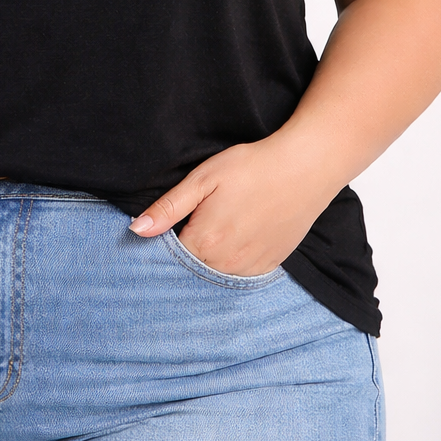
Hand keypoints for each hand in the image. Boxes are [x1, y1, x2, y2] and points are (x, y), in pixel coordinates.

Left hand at [128, 136, 335, 276]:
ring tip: (221, 224)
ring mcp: (250, 268)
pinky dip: (233, 260)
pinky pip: (240, 273)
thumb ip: (169, 208)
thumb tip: (137, 230)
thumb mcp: (203, 179)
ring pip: (215, 272)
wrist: (304, 168)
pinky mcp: (269, 265)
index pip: (170, 255)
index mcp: (205, 241)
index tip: (172, 223)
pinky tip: (238, 235)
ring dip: (210, 256)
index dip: (166, 238)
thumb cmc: (251, 167)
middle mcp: (226, 263)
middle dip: (187, 248)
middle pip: (192, 266)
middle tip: (199, 219)